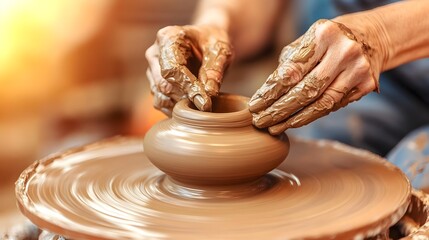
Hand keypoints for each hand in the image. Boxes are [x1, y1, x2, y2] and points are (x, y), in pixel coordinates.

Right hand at [145, 25, 232, 115]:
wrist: (207, 42)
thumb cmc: (213, 42)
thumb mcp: (221, 50)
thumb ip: (214, 70)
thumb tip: (208, 94)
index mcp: (168, 37)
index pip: (171, 68)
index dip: (187, 86)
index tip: (204, 99)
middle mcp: (154, 53)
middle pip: (163, 84)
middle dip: (184, 97)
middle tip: (205, 104)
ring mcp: (152, 69)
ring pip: (160, 96)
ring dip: (179, 105)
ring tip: (200, 103)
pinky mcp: (154, 83)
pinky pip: (160, 102)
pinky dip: (175, 108)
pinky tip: (191, 106)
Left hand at [249, 18, 385, 134]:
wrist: (369, 37)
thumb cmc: (325, 42)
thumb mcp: (304, 43)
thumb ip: (287, 66)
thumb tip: (265, 97)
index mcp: (323, 35)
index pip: (291, 72)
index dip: (270, 92)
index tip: (254, 106)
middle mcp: (343, 51)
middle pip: (305, 90)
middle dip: (278, 110)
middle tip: (260, 122)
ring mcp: (358, 69)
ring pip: (320, 104)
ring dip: (293, 120)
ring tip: (274, 128)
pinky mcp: (367, 84)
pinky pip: (333, 106)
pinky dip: (311, 116)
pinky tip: (294, 122)